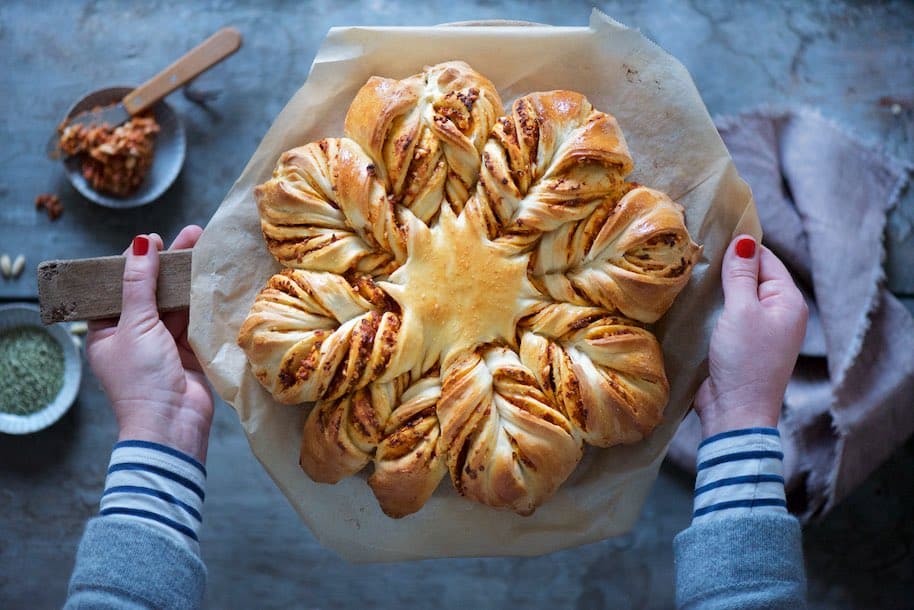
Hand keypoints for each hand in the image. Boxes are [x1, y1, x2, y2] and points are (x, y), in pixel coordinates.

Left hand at [87, 226, 212, 462]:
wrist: (172, 425)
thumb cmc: (142, 378)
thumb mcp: (136, 325)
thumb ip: (140, 284)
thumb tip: (142, 243)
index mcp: (106, 331)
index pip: (120, 286)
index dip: (136, 261)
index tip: (156, 239)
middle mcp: (133, 335)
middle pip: (151, 291)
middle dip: (170, 265)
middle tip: (191, 235)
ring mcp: (162, 344)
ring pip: (176, 304)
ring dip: (189, 280)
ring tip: (207, 250)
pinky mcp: (188, 352)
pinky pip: (195, 320)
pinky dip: (203, 302)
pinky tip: (215, 280)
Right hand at [694, 235, 807, 437]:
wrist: (735, 412)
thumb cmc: (744, 360)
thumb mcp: (741, 311)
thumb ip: (740, 275)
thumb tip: (744, 240)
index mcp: (789, 301)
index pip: (766, 259)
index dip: (740, 248)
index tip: (710, 237)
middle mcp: (779, 313)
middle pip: (751, 277)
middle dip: (727, 268)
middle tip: (695, 256)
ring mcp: (760, 330)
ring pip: (737, 297)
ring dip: (717, 289)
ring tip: (690, 276)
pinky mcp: (741, 344)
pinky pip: (728, 316)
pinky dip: (713, 308)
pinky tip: (693, 303)